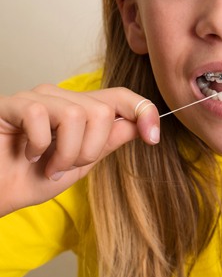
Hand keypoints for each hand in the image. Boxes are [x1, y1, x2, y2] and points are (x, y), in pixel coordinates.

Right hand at [0, 85, 159, 215]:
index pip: (121, 97)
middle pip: (102, 111)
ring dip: (65, 153)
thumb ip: (107, 142)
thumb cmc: (30, 179)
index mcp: (81, 110)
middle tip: (65, 166)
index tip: (153, 137)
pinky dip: (38, 145)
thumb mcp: (79, 165)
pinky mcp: (13, 104)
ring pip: (77, 114)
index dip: (143, 111)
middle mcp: (62, 98)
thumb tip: (138, 124)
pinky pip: (41, 116)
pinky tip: (25, 153)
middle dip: (89, 150)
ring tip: (47, 164)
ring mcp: (38, 98)